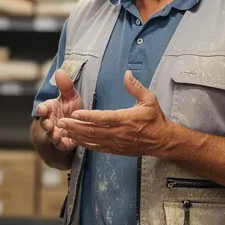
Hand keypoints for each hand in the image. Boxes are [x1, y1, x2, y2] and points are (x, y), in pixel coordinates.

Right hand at [34, 69, 83, 151]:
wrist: (76, 127)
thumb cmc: (71, 110)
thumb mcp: (71, 97)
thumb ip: (66, 86)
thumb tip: (60, 71)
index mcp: (50, 109)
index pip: (43, 108)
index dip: (42, 109)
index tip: (42, 109)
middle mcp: (50, 121)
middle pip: (44, 123)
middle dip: (45, 123)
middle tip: (48, 123)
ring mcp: (55, 133)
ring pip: (51, 135)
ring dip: (52, 135)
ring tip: (55, 135)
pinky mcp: (62, 144)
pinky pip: (61, 145)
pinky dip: (63, 143)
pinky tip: (67, 141)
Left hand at [58, 70, 175, 155]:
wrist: (163, 141)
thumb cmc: (155, 119)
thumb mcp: (149, 100)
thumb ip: (136, 87)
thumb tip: (127, 74)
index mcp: (126, 119)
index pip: (104, 118)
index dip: (88, 117)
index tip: (75, 113)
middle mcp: (119, 133)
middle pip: (93, 131)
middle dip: (75, 127)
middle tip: (61, 122)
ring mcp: (117, 143)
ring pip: (93, 140)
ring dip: (76, 135)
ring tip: (62, 130)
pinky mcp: (116, 150)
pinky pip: (97, 148)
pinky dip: (85, 144)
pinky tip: (75, 140)